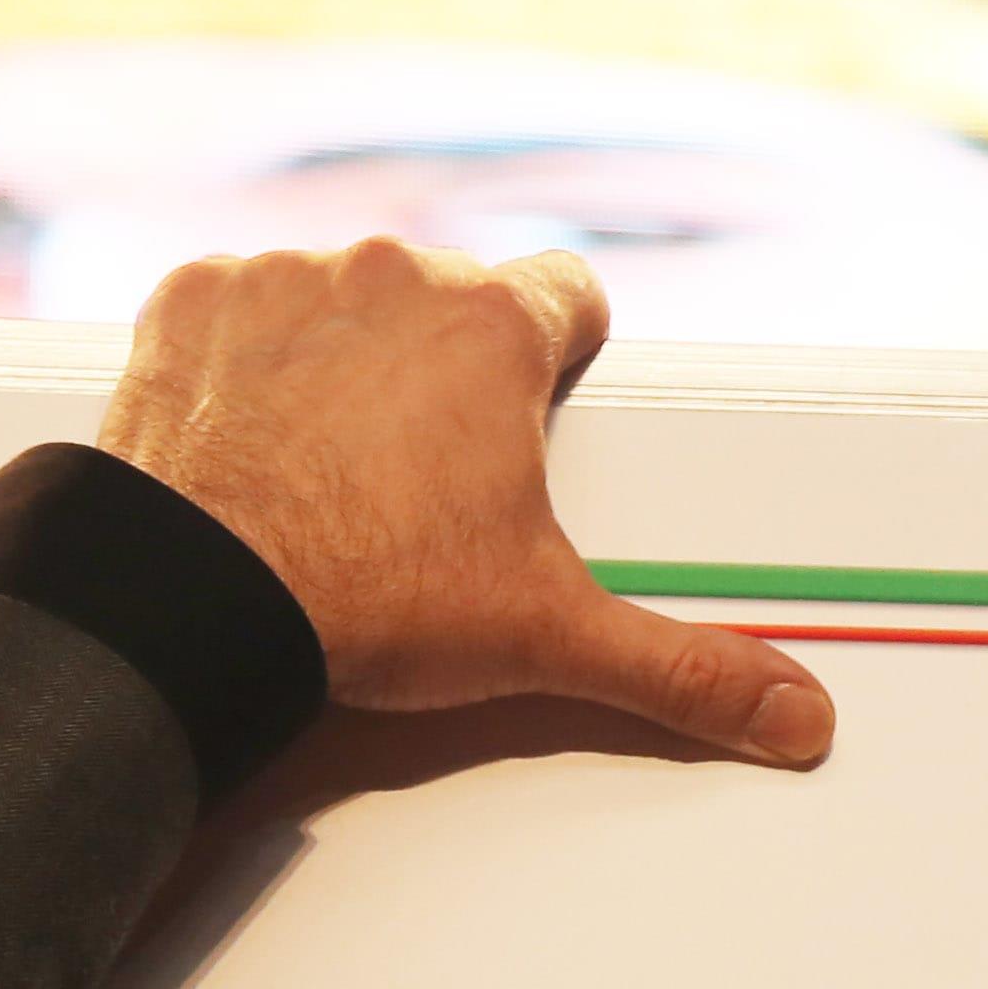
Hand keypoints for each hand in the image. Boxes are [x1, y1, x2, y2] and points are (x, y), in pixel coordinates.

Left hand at [92, 241, 831, 767]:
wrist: (195, 601)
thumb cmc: (370, 599)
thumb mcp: (548, 636)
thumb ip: (684, 669)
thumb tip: (798, 715)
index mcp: (495, 328)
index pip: (571, 294)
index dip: (564, 359)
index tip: (539, 417)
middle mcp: (392, 273)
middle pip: (451, 300)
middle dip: (446, 371)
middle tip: (433, 478)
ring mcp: (282, 278)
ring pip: (344, 300)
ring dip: (345, 359)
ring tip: (335, 466)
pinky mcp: (189, 304)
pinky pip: (237, 309)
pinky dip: (245, 361)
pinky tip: (252, 439)